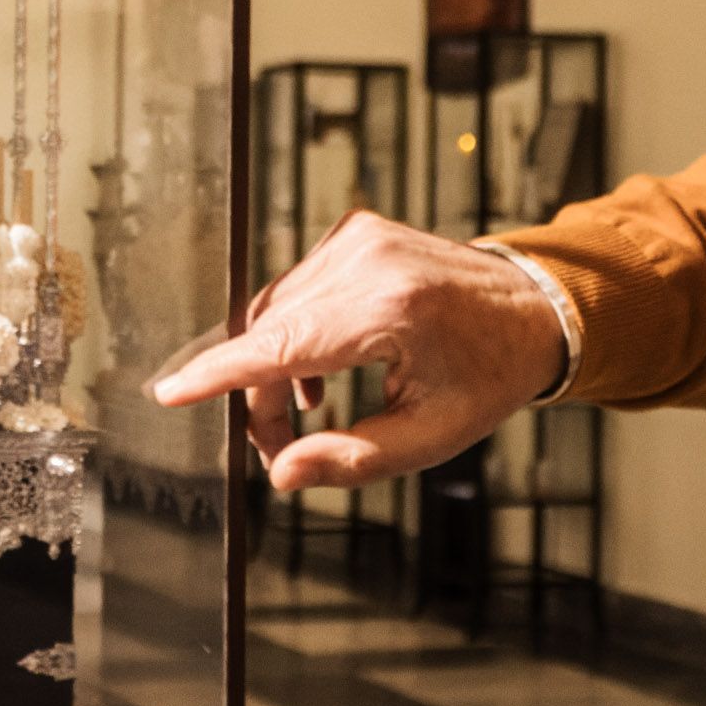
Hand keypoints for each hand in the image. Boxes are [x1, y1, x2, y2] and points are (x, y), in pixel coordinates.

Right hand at [149, 213, 566, 490]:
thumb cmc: (489, 376)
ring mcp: (360, 238)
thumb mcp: (432, 436)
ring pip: (277, 311)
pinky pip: (297, 289)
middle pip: (271, 334)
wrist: (536, 308)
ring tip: (302, 418)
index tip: (169, 394)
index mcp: (391, 309)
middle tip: (274, 451)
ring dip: (273, 367)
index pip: (280, 346)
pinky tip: (317, 375)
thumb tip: (282, 474)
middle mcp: (369, 261)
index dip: (218, 375)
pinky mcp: (356, 232)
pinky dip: (294, 333)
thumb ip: (352, 459)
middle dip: (257, 398)